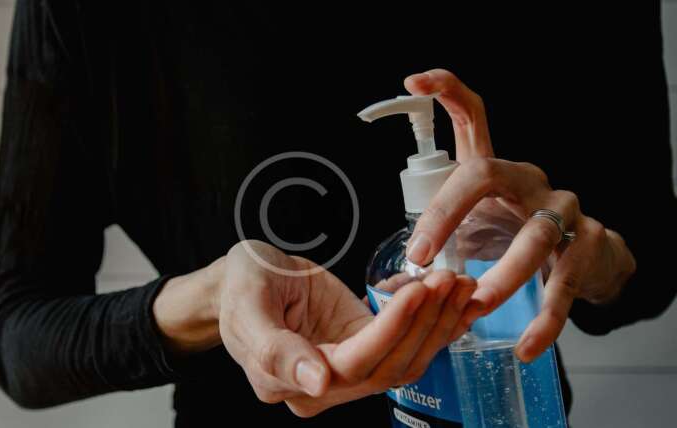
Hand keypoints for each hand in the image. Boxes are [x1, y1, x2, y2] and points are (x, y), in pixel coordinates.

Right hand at [219, 240, 475, 416]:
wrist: (245, 279)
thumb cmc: (239, 288)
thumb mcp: (247, 307)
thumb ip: (274, 349)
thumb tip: (315, 383)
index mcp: (288, 381)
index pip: (354, 364)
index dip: (390, 330)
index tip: (417, 291)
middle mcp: (324, 386)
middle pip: (389, 365)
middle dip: (424, 322)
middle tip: (447, 279)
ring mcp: (347, 368)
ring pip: (405, 358)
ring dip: (438, 323)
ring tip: (460, 283)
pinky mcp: (363, 346)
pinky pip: (407, 344)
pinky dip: (436, 324)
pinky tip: (460, 301)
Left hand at [402, 69, 636, 361]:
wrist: (584, 256)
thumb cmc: (514, 234)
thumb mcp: (475, 225)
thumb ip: (434, 244)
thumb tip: (390, 281)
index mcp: (495, 170)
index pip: (473, 117)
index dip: (446, 92)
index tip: (414, 81)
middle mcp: (528, 179)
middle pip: (486, 174)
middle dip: (449, 214)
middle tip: (423, 258)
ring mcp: (563, 210)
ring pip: (534, 237)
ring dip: (503, 274)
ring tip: (477, 304)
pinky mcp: (588, 247)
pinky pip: (564, 286)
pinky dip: (545, 320)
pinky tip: (525, 344)